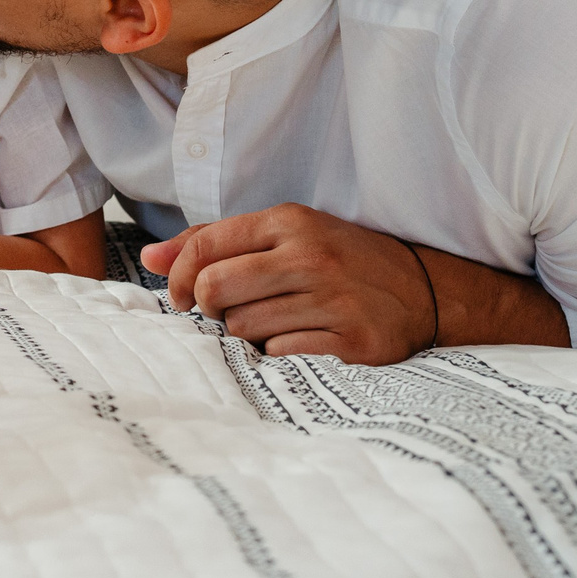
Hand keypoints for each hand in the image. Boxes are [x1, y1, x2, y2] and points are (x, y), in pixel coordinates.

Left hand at [139, 203, 435, 363]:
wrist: (428, 290)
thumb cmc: (340, 259)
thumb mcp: (285, 234)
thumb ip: (215, 241)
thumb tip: (149, 259)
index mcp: (290, 222)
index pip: (204, 246)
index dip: (177, 276)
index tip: (178, 296)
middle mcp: (311, 257)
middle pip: (214, 289)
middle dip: (206, 307)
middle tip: (222, 311)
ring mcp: (334, 300)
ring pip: (243, 327)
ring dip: (244, 332)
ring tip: (271, 320)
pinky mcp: (353, 342)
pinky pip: (279, 355)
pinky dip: (276, 352)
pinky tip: (297, 338)